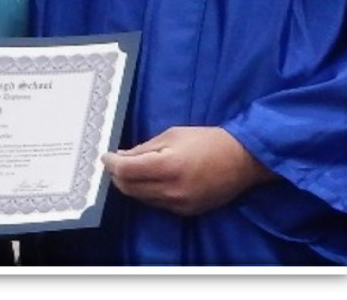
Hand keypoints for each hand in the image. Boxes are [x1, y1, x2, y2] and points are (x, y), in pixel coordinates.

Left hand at [102, 126, 274, 216]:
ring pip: (141, 198)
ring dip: (131, 184)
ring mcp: (179, 205)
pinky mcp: (186, 212)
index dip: (112, 163)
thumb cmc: (207, 140)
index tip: (105, 156)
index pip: (127, 171)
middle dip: (117, 175)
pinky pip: (157, 203)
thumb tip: (122, 156)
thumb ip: (145, 148)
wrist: (242, 160)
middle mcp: (172, 190)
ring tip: (130, 168)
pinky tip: (150, 178)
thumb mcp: (172, 135)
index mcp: (168, 166)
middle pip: (129, 188)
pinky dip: (148, 192)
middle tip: (114, 162)